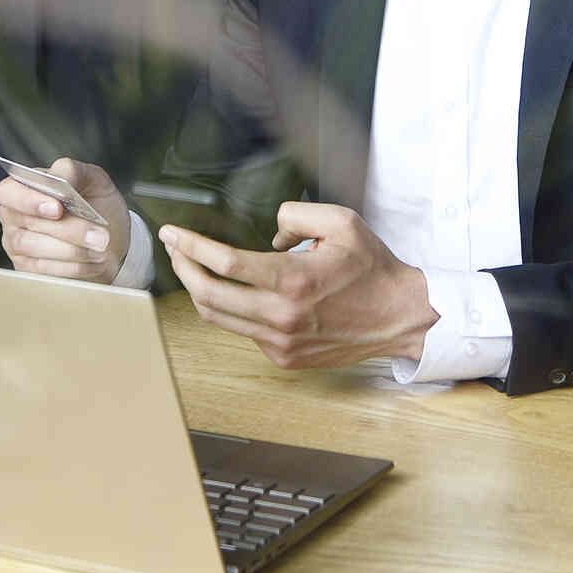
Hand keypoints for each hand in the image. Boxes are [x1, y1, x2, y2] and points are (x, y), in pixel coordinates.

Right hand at [0, 157, 131, 282]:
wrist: (112, 238)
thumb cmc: (96, 204)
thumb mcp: (92, 179)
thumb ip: (73, 171)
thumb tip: (60, 176)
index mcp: (24, 187)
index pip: (7, 192)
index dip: (28, 200)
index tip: (58, 209)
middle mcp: (14, 216)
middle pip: (27, 224)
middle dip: (67, 230)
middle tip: (100, 235)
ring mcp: (18, 244)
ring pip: (35, 248)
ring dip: (72, 250)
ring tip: (101, 247)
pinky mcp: (28, 269)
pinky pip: (44, 270)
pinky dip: (73, 266)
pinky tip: (94, 261)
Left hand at [158, 202, 436, 368]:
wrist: (399, 317)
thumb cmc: (372, 269)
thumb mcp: (342, 222)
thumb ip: (297, 215)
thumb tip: (270, 233)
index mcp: (293, 280)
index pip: (224, 263)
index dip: (190, 245)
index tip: (172, 233)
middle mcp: (282, 316)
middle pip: (207, 295)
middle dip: (182, 268)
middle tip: (174, 248)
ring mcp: (281, 341)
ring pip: (218, 318)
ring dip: (198, 290)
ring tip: (192, 266)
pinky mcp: (284, 356)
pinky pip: (243, 331)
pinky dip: (230, 309)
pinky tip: (233, 291)